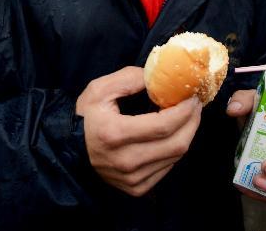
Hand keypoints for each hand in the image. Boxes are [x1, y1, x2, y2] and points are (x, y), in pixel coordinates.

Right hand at [76, 66, 201, 196]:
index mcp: (115, 134)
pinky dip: (174, 150)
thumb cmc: (85, 117)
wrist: (69, 150)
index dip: (184, 111)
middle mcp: (126, 160)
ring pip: (175, 157)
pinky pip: (167, 168)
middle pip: (176, 144)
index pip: (163, 125)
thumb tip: (158, 77)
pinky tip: (171, 135)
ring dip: (187, 135)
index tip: (192, 97)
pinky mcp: (137, 188)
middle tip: (196, 106)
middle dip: (193, 122)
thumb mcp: (99, 90)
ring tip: (186, 117)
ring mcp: (132, 178)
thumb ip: (128, 78)